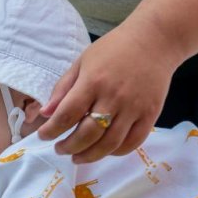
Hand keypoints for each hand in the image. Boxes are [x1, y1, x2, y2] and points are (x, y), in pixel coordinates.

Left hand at [36, 25, 177, 162]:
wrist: (154, 40)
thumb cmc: (113, 49)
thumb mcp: (82, 62)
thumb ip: (63, 89)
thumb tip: (45, 113)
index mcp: (93, 82)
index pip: (67, 114)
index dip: (51, 130)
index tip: (43, 136)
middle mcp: (114, 97)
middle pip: (88, 134)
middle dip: (68, 146)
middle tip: (59, 149)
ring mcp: (134, 108)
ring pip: (110, 144)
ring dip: (89, 155)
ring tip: (76, 156)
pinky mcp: (151, 115)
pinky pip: (133, 142)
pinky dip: (116, 152)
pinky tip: (103, 151)